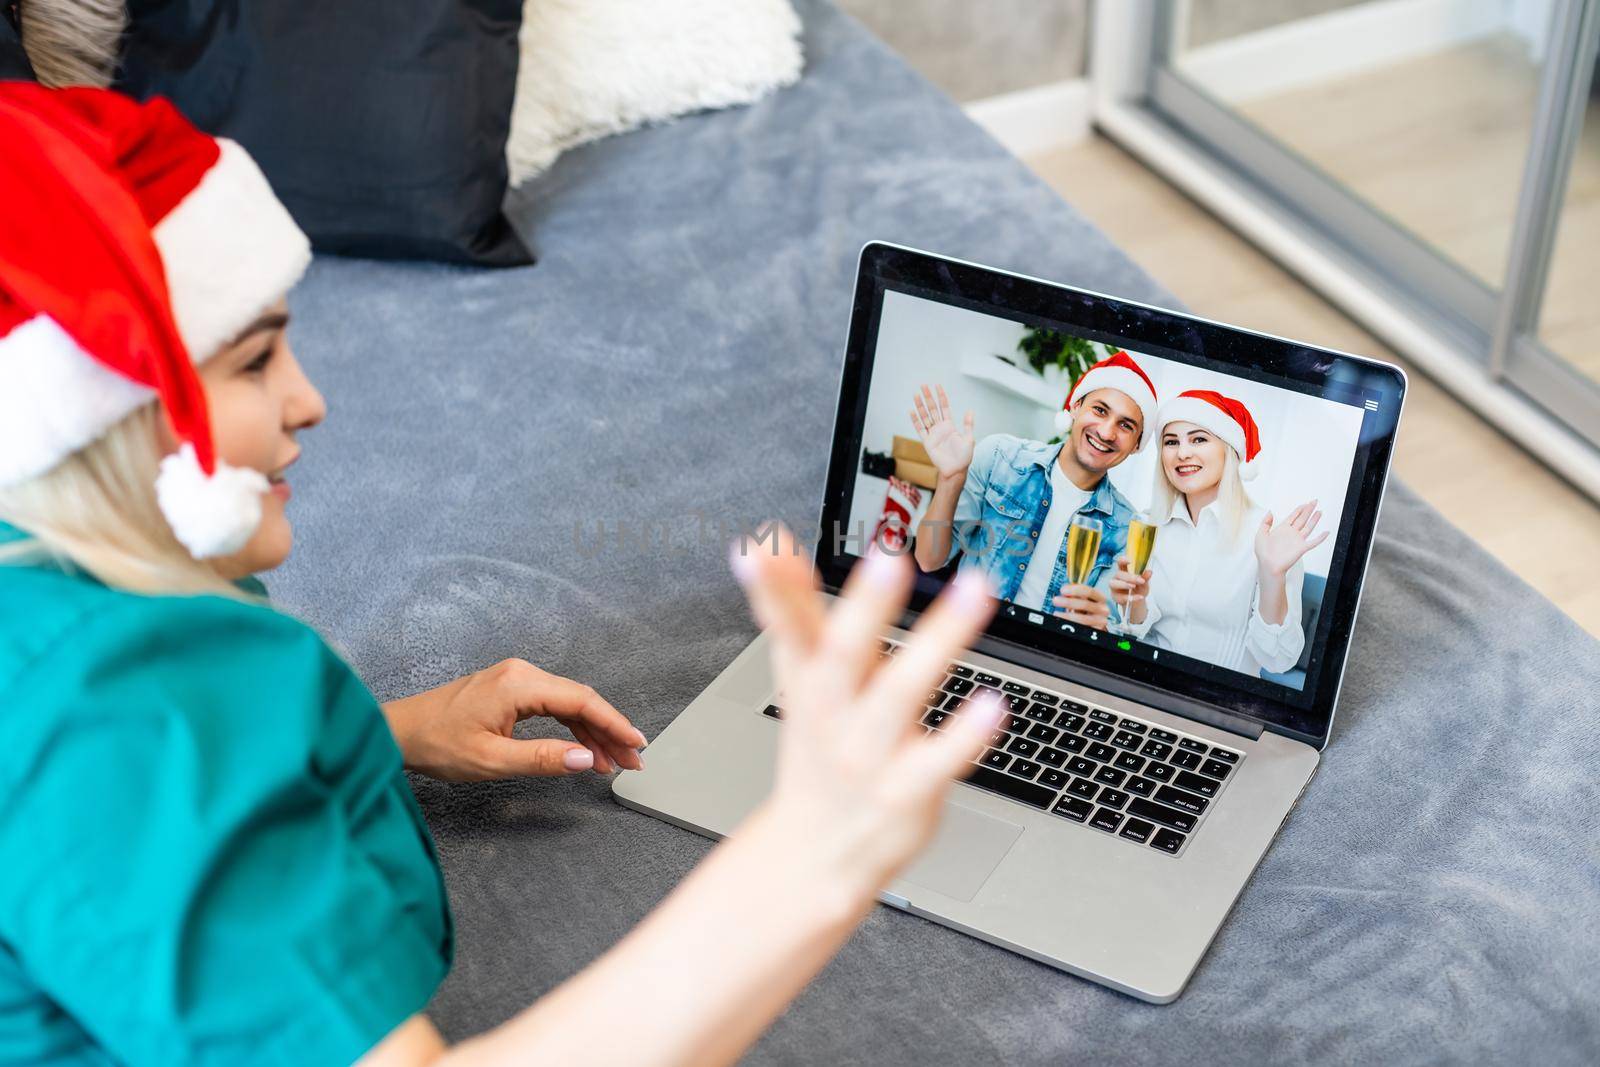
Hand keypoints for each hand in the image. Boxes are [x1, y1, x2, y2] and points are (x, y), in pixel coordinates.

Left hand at [382, 660, 646, 781]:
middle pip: (581, 700)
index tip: (636, 745)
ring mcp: (516, 678)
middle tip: (633, 760)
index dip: (614, 724)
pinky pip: (552, 705)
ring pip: (569, 703)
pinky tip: (583, 749)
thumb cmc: (437, 744)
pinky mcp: (511, 689)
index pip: (581, 701)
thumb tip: (585, 759)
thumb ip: (542, 759)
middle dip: (610, 730)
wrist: (400, 732)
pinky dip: (572, 727)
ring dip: (593, 731)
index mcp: (519, 684)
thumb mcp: (491, 760)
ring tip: (614, 761)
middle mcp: (522, 673)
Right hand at [732, 526, 1002, 894]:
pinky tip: (993, 704)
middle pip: (843, 653)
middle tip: (888, 556)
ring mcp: (868, 754)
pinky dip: (965, 734)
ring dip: (938, 641)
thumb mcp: (798, 678)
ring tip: (974, 590)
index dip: (774, 586)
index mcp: (807, 679)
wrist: (816, 855)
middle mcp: (833, 713)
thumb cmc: (818, 750)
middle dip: (864, 605)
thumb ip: (788, 608)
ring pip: (901, 694)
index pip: (786, 626)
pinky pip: (938, 760)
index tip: (766, 543)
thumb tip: (761, 541)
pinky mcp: (907, 790)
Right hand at [909, 383, 974, 482]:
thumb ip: (968, 425)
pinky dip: (915, 421)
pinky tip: (912, 411)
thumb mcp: (969, 439)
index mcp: (950, 426)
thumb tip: (970, 410)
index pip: (944, 407)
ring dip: (920, 406)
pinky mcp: (927, 442)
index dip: (941, 396)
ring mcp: (933, 434)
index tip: (938, 386)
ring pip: (925, 416)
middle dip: (928, 397)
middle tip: (923, 386)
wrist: (955, 470)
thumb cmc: (964, 457)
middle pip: (932, 409)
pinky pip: (920, 429)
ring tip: (916, 395)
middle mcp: (940, 428)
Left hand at [1052, 583, 1110, 629]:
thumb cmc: (1086, 610)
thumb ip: (1075, 594)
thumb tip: (1064, 590)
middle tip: (1055, 600)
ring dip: (1066, 616)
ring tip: (1056, 613)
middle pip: (1085, 604)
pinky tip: (1062, 621)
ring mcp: (1101, 621)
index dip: (1075, 590)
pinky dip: (1070, 624)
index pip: (1089, 591)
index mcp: (1100, 598)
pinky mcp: (1096, 630)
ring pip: (1082, 619)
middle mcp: (1102, 609)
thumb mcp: (1082, 600)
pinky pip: (1082, 628)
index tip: (1062, 590)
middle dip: (1068, 602)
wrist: (1093, 624)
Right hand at [1107, 556, 1151, 624]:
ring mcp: (1114, 588)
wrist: (1137, 602)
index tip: (1130, 561)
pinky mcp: (1115, 597)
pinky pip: (1121, 597)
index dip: (1123, 560)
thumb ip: (1145, 577)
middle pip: (1119, 574)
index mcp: (1123, 571)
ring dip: (1124, 584)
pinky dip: (1131, 597)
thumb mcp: (1144, 583)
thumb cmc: (1139, 589)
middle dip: (1129, 577)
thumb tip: (1149, 571)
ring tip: (1133, 586)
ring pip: (1114, 584)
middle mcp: (1117, 578)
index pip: (1120, 562)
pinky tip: (1139, 597)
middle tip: (1140, 580)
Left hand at [1254, 500, 1328, 577]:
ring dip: (1314, 519)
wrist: (1268, 565)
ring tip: (1320, 511)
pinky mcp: (1302, 548)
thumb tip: (1270, 511)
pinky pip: (1314, 542)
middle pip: (1302, 519)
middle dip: (1308, 510)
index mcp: (1282, 529)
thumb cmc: (1263, 553)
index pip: (1293, 516)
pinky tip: (1326, 532)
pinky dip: (1320, 538)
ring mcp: (1297, 540)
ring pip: (1309, 527)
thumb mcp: (1260, 534)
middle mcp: (1291, 534)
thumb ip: (1265, 522)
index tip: (1304, 503)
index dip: (1299, 509)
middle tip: (1315, 501)